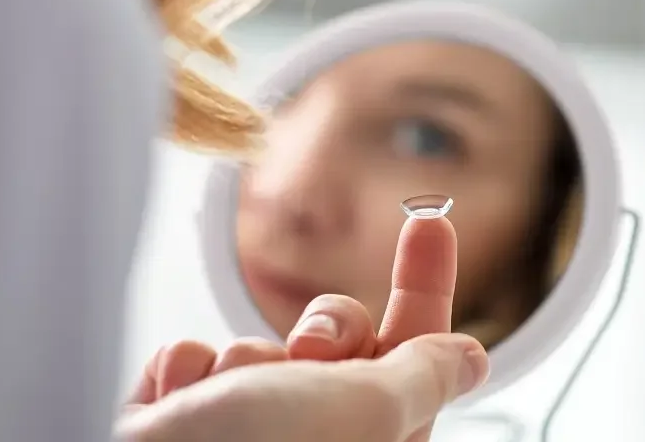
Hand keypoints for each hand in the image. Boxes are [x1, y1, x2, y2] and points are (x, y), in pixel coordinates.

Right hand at [117, 216, 487, 441]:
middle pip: (339, 342)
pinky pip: (195, 357)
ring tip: (219, 406)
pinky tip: (174, 406)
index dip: (426, 288)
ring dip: (240, 357)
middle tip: (306, 357)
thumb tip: (471, 360)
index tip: (432, 224)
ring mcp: (241, 434)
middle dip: (322, 330)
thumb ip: (420, 374)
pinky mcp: (179, 422)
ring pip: (260, 345)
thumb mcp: (366, 408)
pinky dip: (184, 370)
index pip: (419, 362)